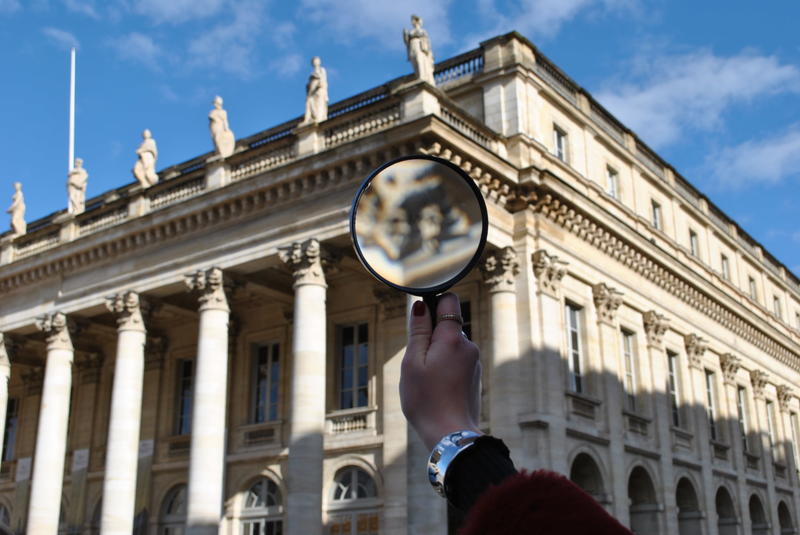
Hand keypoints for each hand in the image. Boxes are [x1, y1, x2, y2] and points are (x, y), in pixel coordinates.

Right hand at [400, 293, 482, 449]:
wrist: (451, 436)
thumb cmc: (426, 400)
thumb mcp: (412, 363)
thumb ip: (419, 331)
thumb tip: (421, 305)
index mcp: (453, 338)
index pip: (449, 300)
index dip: (433, 303)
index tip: (420, 321)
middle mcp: (469, 346)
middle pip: (448, 325)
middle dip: (431, 336)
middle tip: (418, 361)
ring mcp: (474, 362)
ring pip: (451, 345)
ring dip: (437, 354)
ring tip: (427, 379)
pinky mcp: (475, 376)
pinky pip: (457, 361)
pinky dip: (445, 367)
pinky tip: (437, 388)